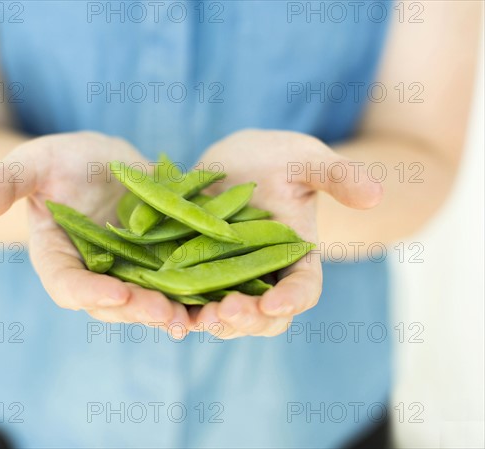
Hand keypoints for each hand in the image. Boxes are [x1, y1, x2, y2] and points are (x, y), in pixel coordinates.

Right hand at [0, 132, 189, 333]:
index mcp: (58, 259)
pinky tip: (216, 298)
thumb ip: (5, 183)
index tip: (114, 295)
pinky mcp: (159, 263)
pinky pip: (176, 283)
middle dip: (139, 310)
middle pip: (113, 304)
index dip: (89, 294)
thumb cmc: (60, 162)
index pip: (68, 286)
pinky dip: (194, 293)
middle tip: (165, 314)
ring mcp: (129, 272)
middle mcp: (95, 275)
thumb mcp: (32, 162)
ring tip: (194, 318)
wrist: (101, 165)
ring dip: (171, 311)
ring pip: (148, 301)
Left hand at [191, 129, 382, 338]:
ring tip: (195, 319)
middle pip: (263, 316)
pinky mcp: (196, 272)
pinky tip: (165, 311)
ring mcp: (230, 279)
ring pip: (226, 314)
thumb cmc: (278, 160)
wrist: (236, 163)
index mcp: (298, 258)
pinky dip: (180, 308)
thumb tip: (375, 193)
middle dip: (248, 319)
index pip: (304, 288)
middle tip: (228, 311)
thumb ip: (337, 175)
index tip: (277, 303)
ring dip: (211, 321)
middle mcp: (265, 278)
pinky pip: (190, 298)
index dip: (293, 299)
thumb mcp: (306, 160)